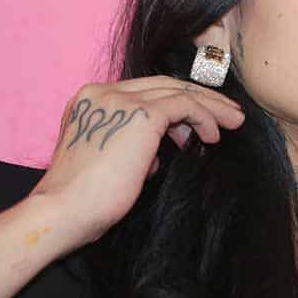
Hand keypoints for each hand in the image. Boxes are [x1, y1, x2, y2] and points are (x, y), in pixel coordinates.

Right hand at [28, 75, 244, 247]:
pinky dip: (204, 117)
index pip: (144, 92)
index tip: (199, 124)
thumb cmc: (83, 201)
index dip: (176, 105)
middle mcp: (103, 92)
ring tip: (233, 123)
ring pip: (178, 90)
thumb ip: (131, 150)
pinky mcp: (140, 114)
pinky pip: (184, 105)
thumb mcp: (109, 164)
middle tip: (229, 114)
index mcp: (91, 101)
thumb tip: (155, 155)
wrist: (63, 212)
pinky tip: (213, 137)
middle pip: (163, 85)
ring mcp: (121, 100)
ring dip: (210, 106)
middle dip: (201, 98)